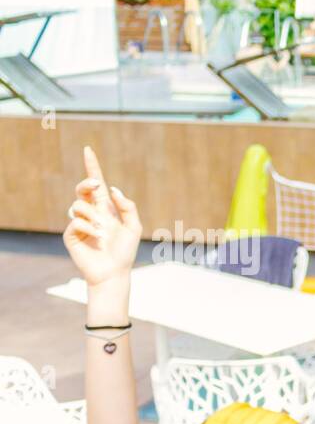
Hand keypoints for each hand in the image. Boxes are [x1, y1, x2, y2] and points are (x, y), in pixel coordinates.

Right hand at [62, 146, 141, 286]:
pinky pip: (75, 223)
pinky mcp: (71, 235)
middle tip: (96, 186)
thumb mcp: (134, 227)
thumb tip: (112, 189)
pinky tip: (96, 238)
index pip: (96, 184)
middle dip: (86, 183)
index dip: (92, 167)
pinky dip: (88, 228)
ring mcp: (80, 223)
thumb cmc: (125, 252)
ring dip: (92, 216)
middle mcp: (91, 213)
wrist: (114, 273)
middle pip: (82, 189)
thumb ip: (128, 207)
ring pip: (77, 206)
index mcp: (105, 209)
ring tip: (102, 232)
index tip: (88, 150)